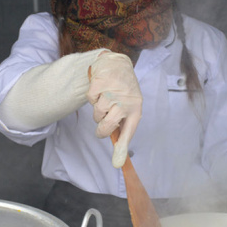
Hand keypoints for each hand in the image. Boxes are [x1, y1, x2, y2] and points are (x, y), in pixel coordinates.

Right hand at [87, 51, 142, 167]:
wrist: (118, 63)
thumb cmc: (123, 91)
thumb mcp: (128, 108)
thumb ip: (122, 131)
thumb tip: (118, 161)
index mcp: (136, 109)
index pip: (129, 132)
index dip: (122, 148)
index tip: (117, 163)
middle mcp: (126, 100)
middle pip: (108, 125)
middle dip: (101, 129)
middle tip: (102, 124)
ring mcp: (113, 91)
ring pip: (97, 113)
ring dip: (97, 110)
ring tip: (105, 100)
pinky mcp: (101, 82)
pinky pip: (90, 99)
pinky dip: (92, 97)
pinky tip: (100, 90)